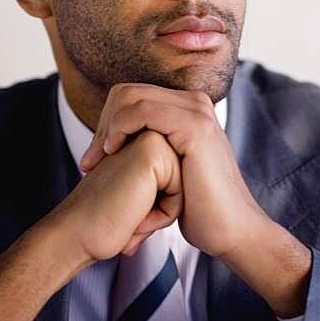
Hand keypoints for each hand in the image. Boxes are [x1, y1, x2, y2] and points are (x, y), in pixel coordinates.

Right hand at [54, 128, 182, 260]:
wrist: (77, 236)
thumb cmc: (108, 224)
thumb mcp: (144, 200)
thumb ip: (162, 184)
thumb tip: (194, 190)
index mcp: (145, 142)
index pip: (181, 181)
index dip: (162, 206)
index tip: (129, 209)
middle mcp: (148, 134)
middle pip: (186, 180)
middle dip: (165, 206)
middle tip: (128, 213)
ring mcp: (150, 138)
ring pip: (185, 184)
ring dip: (163, 210)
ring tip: (131, 215)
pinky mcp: (151, 150)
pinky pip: (180, 190)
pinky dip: (163, 213)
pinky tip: (134, 216)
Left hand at [79, 83, 265, 260]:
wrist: (229, 229)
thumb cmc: (198, 207)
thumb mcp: (169, 169)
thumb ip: (150, 146)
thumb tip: (113, 142)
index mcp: (188, 107)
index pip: (132, 95)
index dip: (106, 122)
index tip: (93, 158)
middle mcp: (194, 102)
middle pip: (128, 91)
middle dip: (102, 123)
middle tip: (90, 161)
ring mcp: (196, 111)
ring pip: (132, 97)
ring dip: (106, 127)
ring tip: (98, 160)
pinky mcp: (194, 126)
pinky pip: (142, 111)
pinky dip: (119, 128)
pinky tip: (112, 152)